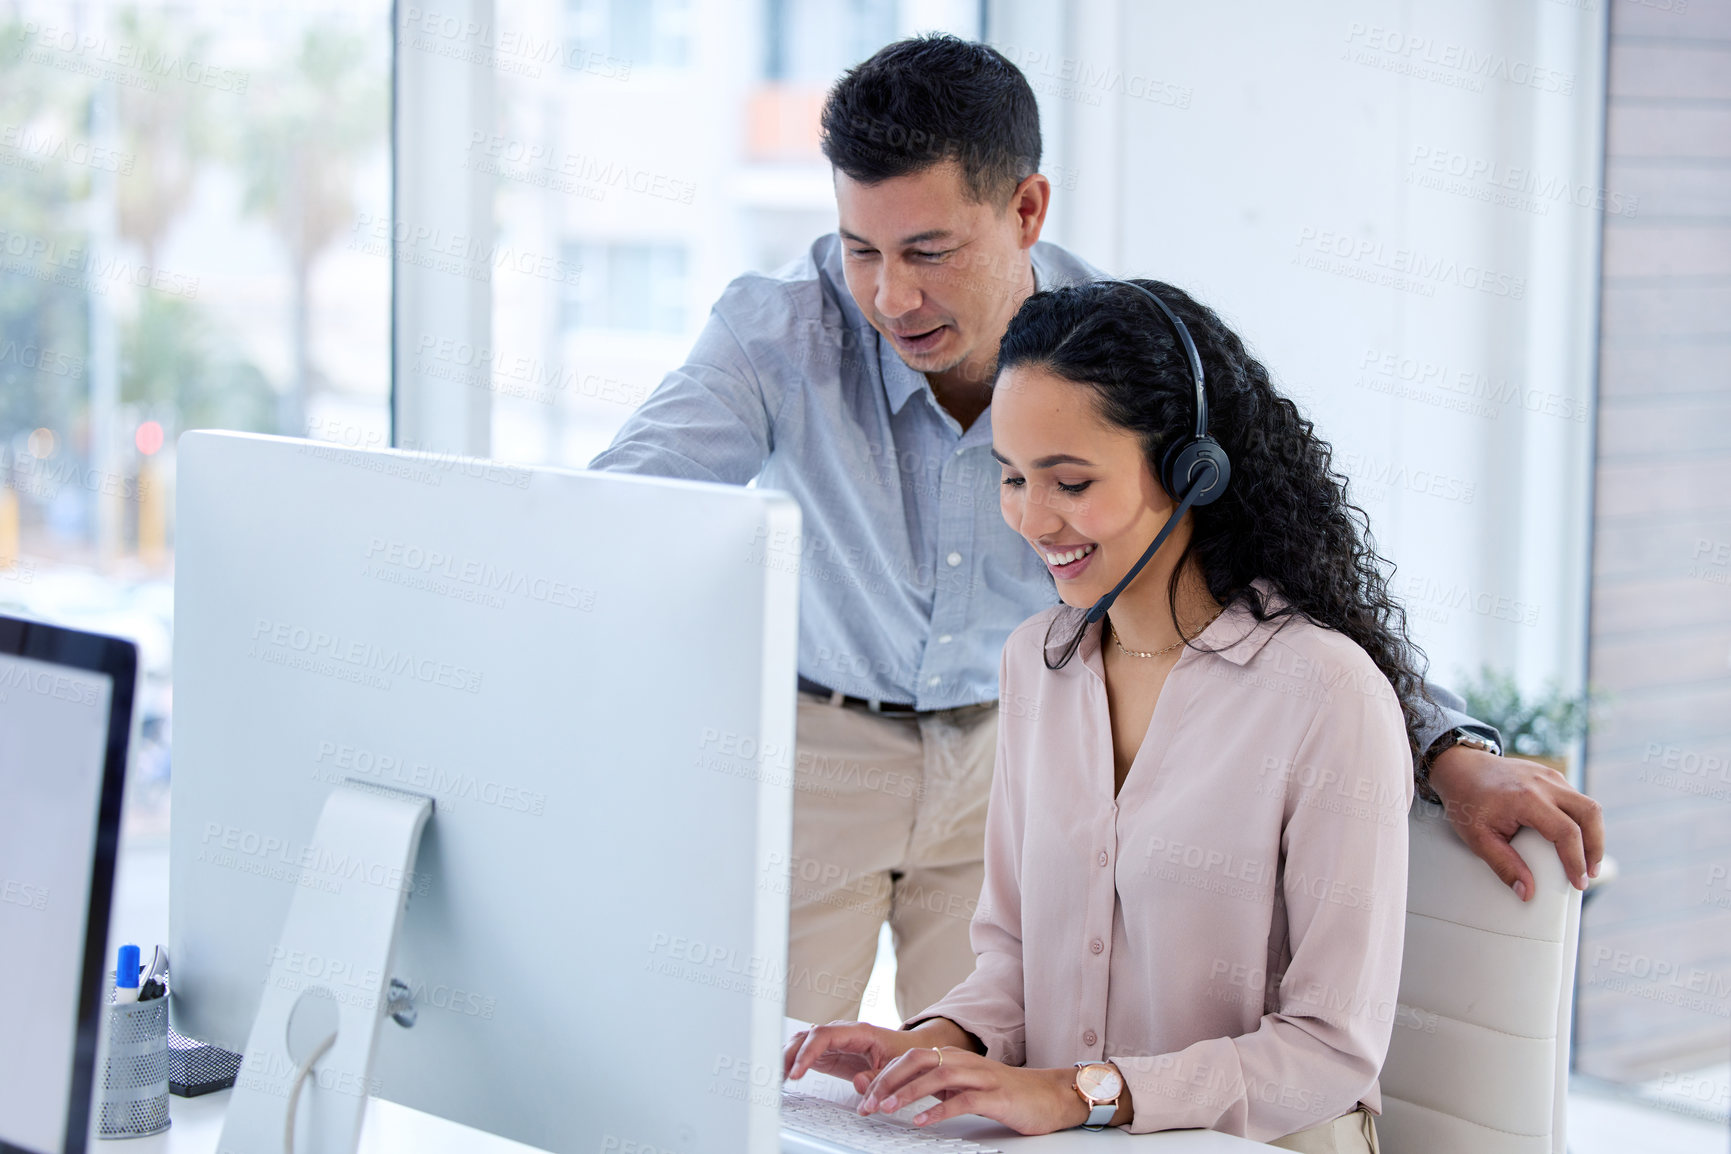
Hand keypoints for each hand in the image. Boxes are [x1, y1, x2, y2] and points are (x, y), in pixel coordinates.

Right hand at [783, 1021, 925, 1093]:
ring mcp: (833, 1041)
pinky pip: (805, 1052)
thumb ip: (878, 1077)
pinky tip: (783, 1074)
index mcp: (857, 1032)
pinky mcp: (829, 1053)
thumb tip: (857, 1084)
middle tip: (779, 1076)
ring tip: (775, 1077)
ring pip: (802, 1042)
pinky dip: (792, 1061)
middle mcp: (841, 1032)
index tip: (797, 1072)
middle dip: (790, 1055)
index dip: (807, 1052)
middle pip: (807, 1036)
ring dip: (787, 1057)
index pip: (823, 1035)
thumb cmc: (901, 1052)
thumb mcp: (896, 1067)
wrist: (905, 1048)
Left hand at [857, 1047, 1095, 1134]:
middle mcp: (963, 1061)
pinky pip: (963, 1101)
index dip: (883, 1075)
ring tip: (888, 1107)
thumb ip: (931, 1088)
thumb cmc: (1003, 1092)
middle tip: (868, 1102)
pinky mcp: (995, 1095)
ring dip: (908, 1092)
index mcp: (952, 1057)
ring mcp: (980, 1076)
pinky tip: (922, 1121)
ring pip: (936, 1076)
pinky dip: (939, 1110)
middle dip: (888, 1080)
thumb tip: (894, 1093)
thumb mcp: (961, 1088)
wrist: (1049, 1096)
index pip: (908, 1058)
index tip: (864, 1096)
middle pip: (917, 1060)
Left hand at [1429, 746, 1603, 900]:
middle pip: (1589, 813)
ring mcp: (1549, 776)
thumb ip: (1504, 865)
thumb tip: (1526, 892)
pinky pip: (1575, 798)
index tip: (1579, 882)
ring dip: (1593, 833)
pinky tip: (1573, 838)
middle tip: (1590, 872)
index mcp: (1526, 798)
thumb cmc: (1466, 800)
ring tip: (1586, 860)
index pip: (1566, 831)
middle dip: (1596, 847)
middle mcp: (1543, 783)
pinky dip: (1581, 820)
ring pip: (1588, 804)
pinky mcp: (1550, 775)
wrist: (1459, 767)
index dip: (1577, 861)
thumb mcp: (1477, 837)